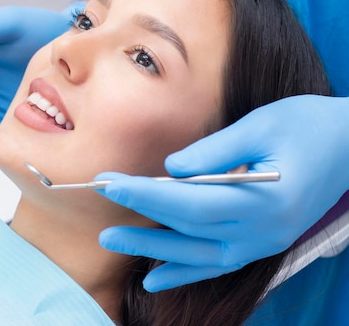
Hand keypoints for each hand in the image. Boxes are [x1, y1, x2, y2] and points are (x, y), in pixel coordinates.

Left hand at [97, 94, 348, 291]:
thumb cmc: (306, 126)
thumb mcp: (261, 125)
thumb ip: (214, 151)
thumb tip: (169, 168)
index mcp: (266, 198)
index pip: (192, 202)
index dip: (146, 194)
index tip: (109, 183)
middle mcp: (264, 230)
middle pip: (189, 229)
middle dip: (140, 215)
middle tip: (99, 204)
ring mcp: (262, 243)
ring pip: (198, 254)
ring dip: (153, 248)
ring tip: (113, 240)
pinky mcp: (260, 244)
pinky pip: (216, 264)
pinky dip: (183, 273)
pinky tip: (152, 280)